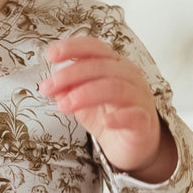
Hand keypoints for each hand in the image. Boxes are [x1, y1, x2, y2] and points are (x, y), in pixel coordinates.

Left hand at [37, 34, 174, 178]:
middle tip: (47, 87)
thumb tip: (50, 85)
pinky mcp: (144, 122)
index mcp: (113, 64)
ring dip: (85, 94)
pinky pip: (134, 115)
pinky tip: (105, 122)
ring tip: (64, 105)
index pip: (95, 48)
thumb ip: (66, 90)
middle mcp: (129, 75)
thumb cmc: (106, 116)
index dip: (73, 47)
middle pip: (100, 66)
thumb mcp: (80, 101)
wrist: (129, 145)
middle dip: (70, 75)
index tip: (51, 55)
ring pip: (115, 87)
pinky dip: (119, 117)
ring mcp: (139, 97)